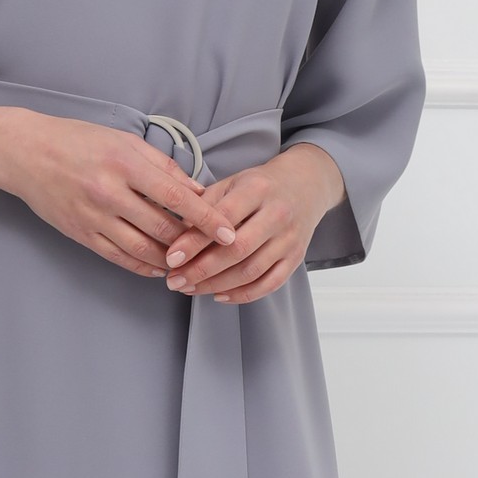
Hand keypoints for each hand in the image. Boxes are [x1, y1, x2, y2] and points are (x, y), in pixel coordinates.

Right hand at [0, 113, 234, 279]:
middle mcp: (110, 193)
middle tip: (214, 250)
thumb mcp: (124, 141)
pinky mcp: (81, 234)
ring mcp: (94, 217)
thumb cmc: (78, 141)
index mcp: (125, 164)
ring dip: (171, 260)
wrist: (26, 153)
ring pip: (144, 250)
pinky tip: (160, 266)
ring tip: (190, 262)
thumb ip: (163, 167)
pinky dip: (144, 266)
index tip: (229, 232)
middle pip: (163, 229)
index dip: (207, 219)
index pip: (177, 198)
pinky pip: (120, 258)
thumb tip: (199, 192)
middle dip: (193, 244)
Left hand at [161, 141, 345, 304]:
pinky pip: (269, 284)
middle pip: (237, 250)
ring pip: (251, 271)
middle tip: (175, 281)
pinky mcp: (297, 257)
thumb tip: (175, 235)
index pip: (222, 218)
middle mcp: (278, 213)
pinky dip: (242, 294)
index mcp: (257, 188)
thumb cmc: (259, 186)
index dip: (194, 241)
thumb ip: (205, 205)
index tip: (171, 258)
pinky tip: (218, 295)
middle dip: (201, 270)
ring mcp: (290, 238)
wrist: (305, 185)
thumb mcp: (231, 183)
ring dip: (216, 285)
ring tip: (190, 289)